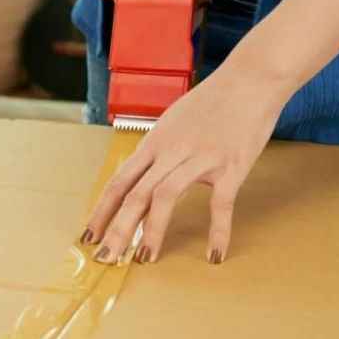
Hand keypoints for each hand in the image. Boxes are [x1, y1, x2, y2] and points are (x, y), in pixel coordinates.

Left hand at [83, 67, 284, 265]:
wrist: (249, 80)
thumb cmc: (211, 102)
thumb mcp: (173, 122)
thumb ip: (158, 149)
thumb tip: (142, 175)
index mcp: (154, 141)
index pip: (119, 180)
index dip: (102, 209)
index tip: (90, 234)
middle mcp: (170, 150)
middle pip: (135, 193)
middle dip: (117, 228)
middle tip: (107, 258)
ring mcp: (200, 157)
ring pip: (164, 196)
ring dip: (152, 230)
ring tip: (145, 258)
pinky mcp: (231, 165)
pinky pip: (220, 203)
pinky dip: (217, 230)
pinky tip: (214, 254)